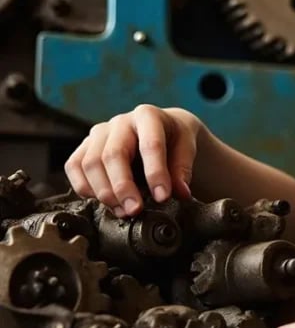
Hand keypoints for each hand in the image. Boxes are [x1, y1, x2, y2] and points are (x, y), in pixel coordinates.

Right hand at [64, 105, 202, 216]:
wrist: (162, 131)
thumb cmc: (174, 139)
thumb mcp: (188, 147)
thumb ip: (183, 169)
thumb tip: (181, 192)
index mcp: (148, 116)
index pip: (150, 145)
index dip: (156, 173)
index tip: (162, 197)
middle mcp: (120, 122)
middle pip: (112, 155)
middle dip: (122, 187)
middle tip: (135, 210)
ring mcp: (99, 133)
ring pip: (89, 163)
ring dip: (104, 193)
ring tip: (123, 211)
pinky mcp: (85, 146)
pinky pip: (74, 167)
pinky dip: (85, 188)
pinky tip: (104, 202)